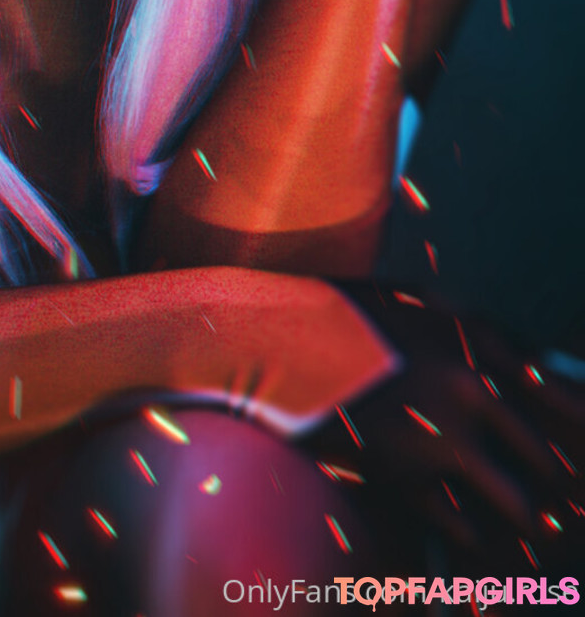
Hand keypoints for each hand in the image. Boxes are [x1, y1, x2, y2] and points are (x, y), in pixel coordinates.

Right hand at [304, 288, 584, 569]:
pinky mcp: (408, 476)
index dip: (577, 417)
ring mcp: (442, 437)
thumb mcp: (413, 299)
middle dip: (559, 475)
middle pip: (547, 453)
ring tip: (539, 526)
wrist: (278, 343)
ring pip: (519, 501)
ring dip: (529, 515)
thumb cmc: (344, 314)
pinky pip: (463, 524)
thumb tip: (517, 353)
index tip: (584, 432)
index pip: (558, 391)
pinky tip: (476, 535)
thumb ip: (465, 321)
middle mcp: (470, 388)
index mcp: (475, 339)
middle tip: (568, 491)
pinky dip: (473, 532)